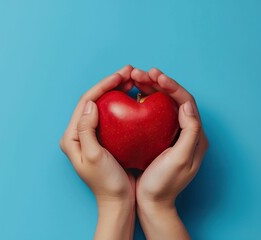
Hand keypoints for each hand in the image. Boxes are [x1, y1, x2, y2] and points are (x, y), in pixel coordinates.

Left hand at [60, 65, 135, 239]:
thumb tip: (89, 104)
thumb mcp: (94, 157)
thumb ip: (86, 130)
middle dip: (110, 84)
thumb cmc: (106, 182)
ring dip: (116, 91)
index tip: (120, 76)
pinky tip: (134, 97)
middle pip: (93, 101)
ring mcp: (92, 135)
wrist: (118, 201)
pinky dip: (123, 104)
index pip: (85, 103)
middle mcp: (79, 133)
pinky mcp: (104, 138)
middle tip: (128, 71)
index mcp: (71, 137)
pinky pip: (113, 116)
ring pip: (103, 106)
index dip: (102, 87)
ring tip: (132, 79)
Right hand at [131, 67, 208, 238]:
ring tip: (133, 78)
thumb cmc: (163, 184)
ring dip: (148, 89)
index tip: (155, 76)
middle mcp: (184, 131)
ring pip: (160, 104)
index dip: (171, 86)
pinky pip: (150, 114)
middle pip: (172, 99)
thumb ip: (189, 132)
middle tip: (139, 73)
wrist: (151, 202)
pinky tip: (130, 96)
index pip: (186, 101)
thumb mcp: (179, 160)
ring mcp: (169, 133)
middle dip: (157, 83)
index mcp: (194, 135)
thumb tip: (187, 105)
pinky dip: (141, 102)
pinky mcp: (155, 137)